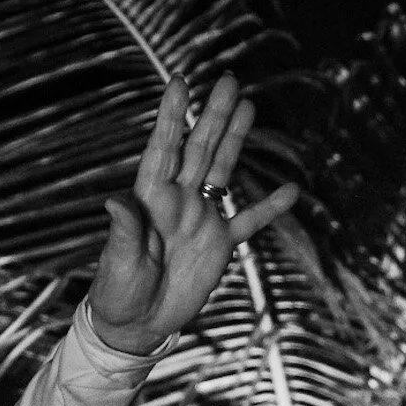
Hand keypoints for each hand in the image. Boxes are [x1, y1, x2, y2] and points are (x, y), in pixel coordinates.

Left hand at [87, 73, 300, 355]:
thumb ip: (122, 231)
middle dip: (214, 115)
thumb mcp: (118, 263)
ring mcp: (200, 220)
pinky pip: (247, 220)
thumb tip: (115, 200)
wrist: (136, 326)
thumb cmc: (117, 293)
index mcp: (149, 200)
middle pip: (199, 149)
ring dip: (236, 140)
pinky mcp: (218, 245)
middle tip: (229, 80)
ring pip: (222, 170)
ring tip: (249, 106)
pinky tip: (290, 189)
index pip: (163, 149)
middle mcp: (177, 201)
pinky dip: (268, 207)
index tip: (180, 81)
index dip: (171, 116)